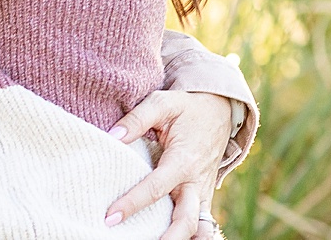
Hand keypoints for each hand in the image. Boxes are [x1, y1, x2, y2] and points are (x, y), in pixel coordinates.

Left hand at [105, 91, 230, 237]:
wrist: (219, 111)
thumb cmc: (186, 108)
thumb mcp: (162, 103)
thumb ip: (136, 119)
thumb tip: (112, 136)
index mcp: (183, 160)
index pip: (156, 188)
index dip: (133, 203)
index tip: (110, 216)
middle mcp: (195, 182)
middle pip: (185, 220)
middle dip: (166, 237)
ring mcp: (202, 192)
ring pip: (198, 227)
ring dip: (179, 239)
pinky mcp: (204, 197)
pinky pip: (202, 223)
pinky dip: (191, 235)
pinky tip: (169, 239)